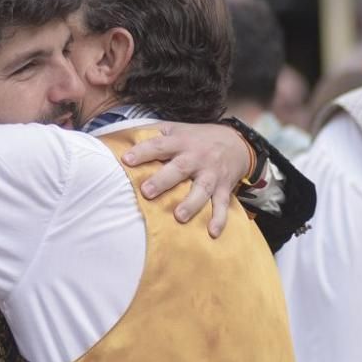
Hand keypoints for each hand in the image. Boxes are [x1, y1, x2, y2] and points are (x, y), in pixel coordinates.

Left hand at [121, 122, 250, 237]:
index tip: (126, 160)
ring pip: (202, 189)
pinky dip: (219, 219)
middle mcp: (197, 157)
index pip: (160, 145)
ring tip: (178, 217)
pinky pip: (222, 204)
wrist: (237, 141)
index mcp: (181, 141)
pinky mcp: (224, 187)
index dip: (143, 152)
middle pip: (180, 168)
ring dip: (191, 203)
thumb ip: (154, 133)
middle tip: (146, 192)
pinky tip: (212, 232)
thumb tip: (124, 139)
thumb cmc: (198, 137)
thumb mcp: (177, 129)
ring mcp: (211, 174)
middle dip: (163, 181)